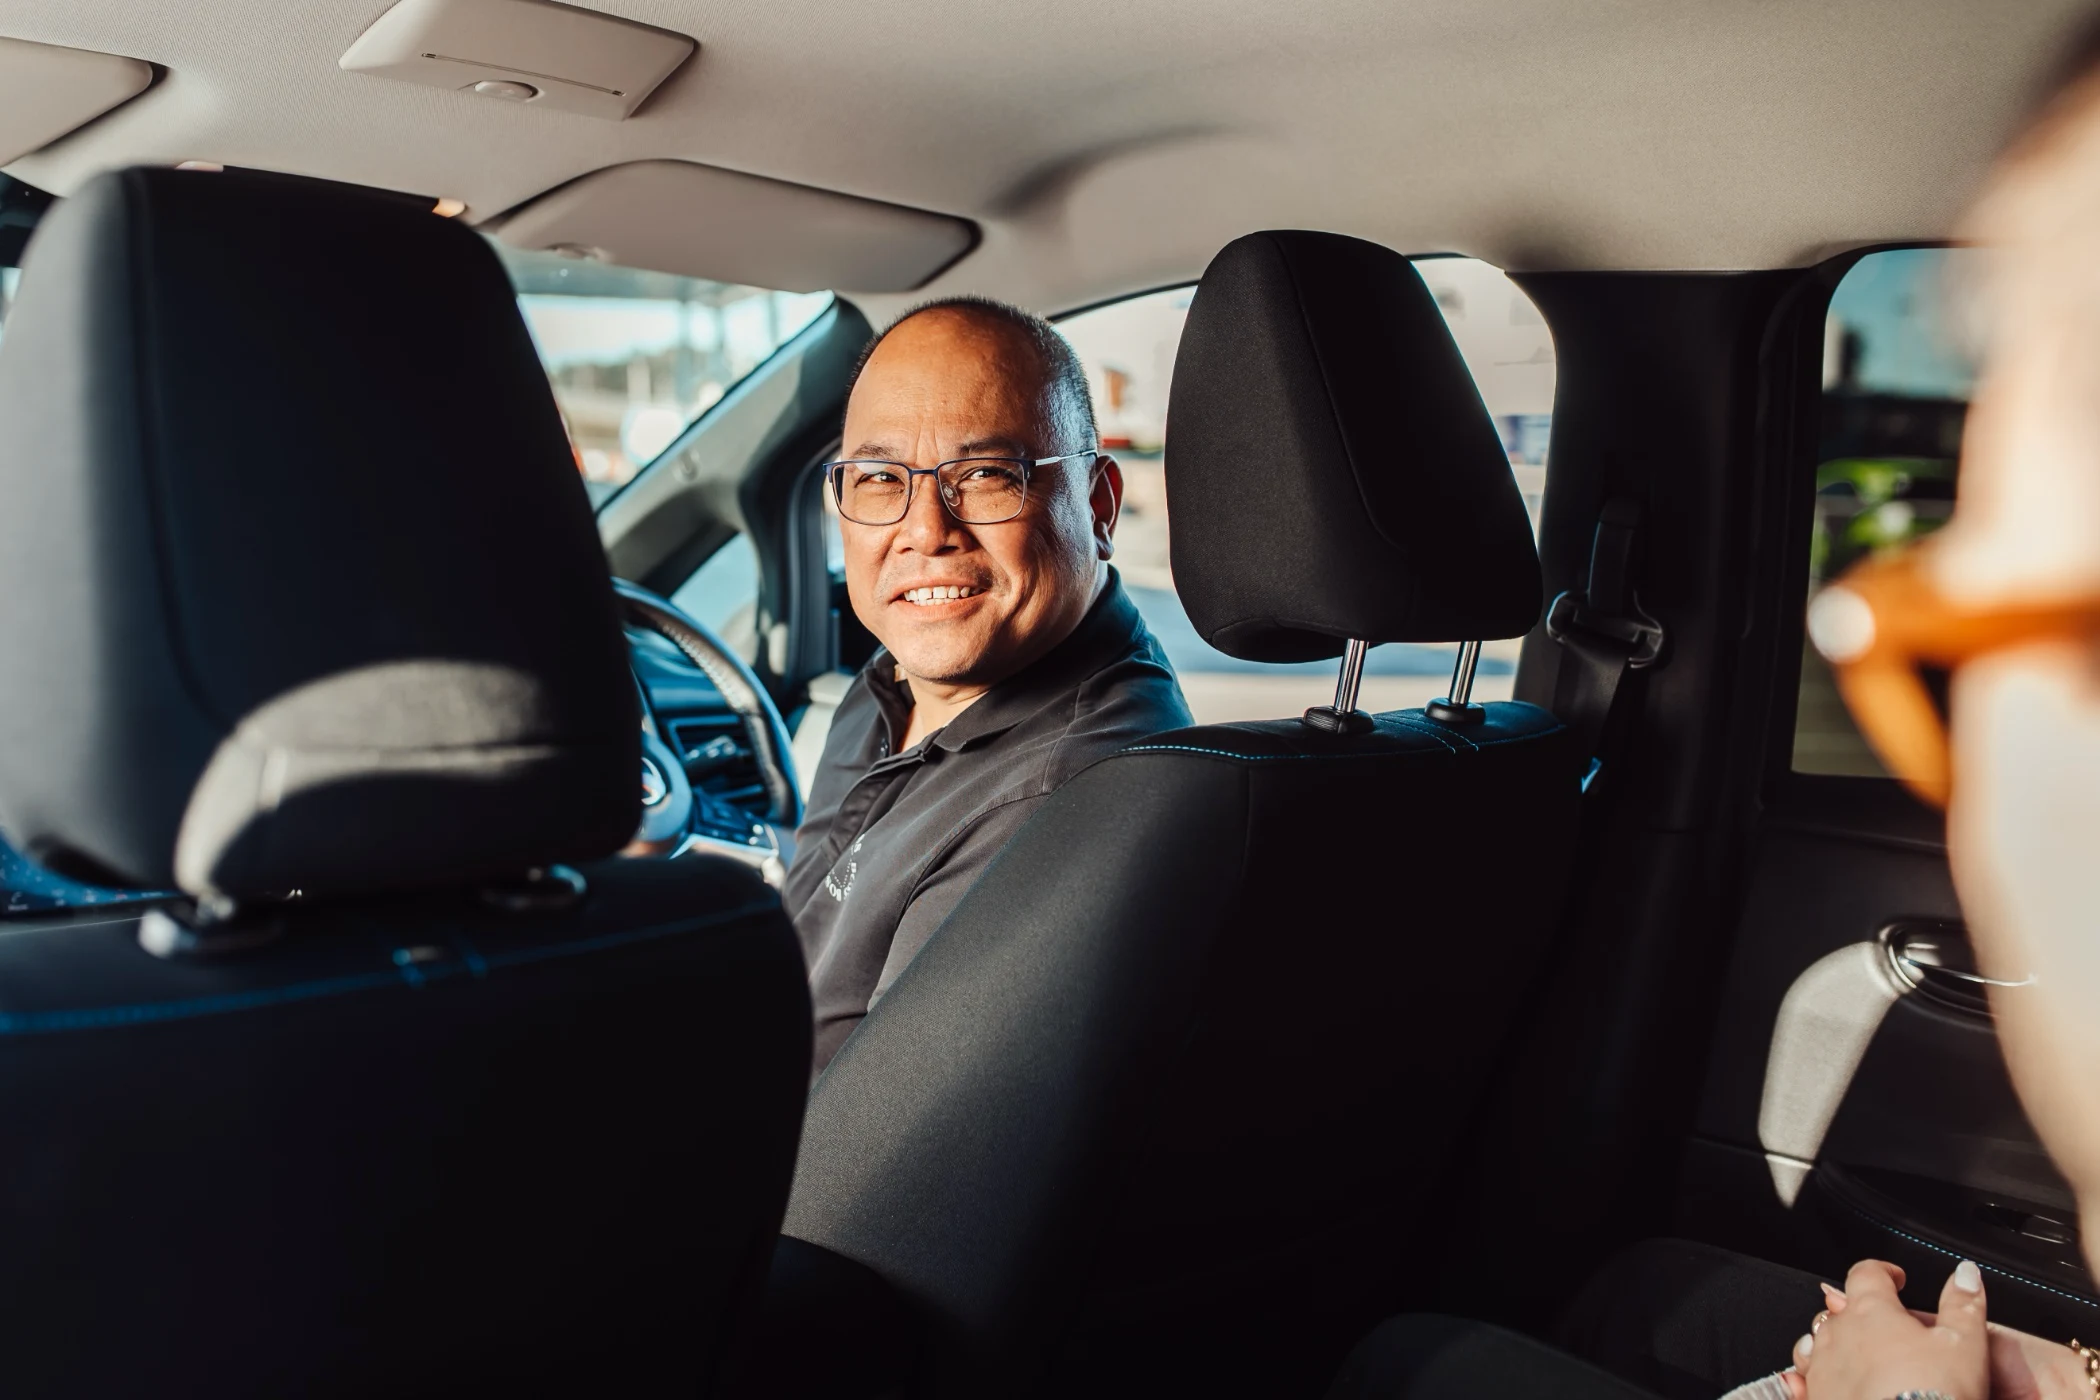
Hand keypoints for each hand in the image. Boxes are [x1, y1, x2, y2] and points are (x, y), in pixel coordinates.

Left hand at [1808, 1270, 2092, 1399]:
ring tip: (1860, 1355)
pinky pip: (1804, 1380)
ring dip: (1837, 1344)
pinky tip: (1824, 1382)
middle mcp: (1837, 1334)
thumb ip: (1963, 1304)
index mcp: (1871, 1311)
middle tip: (1887, 1327)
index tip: (1895, 1278)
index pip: (1867, 1273)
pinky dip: (1812, 1376)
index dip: (1883, 1272)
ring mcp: (1821, 1368)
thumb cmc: (1933, 1394)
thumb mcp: (1965, 1345)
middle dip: (1862, 1313)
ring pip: (1818, 1343)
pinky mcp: (1816, 1397)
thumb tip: (1966, 1274)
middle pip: (1841, 1310)